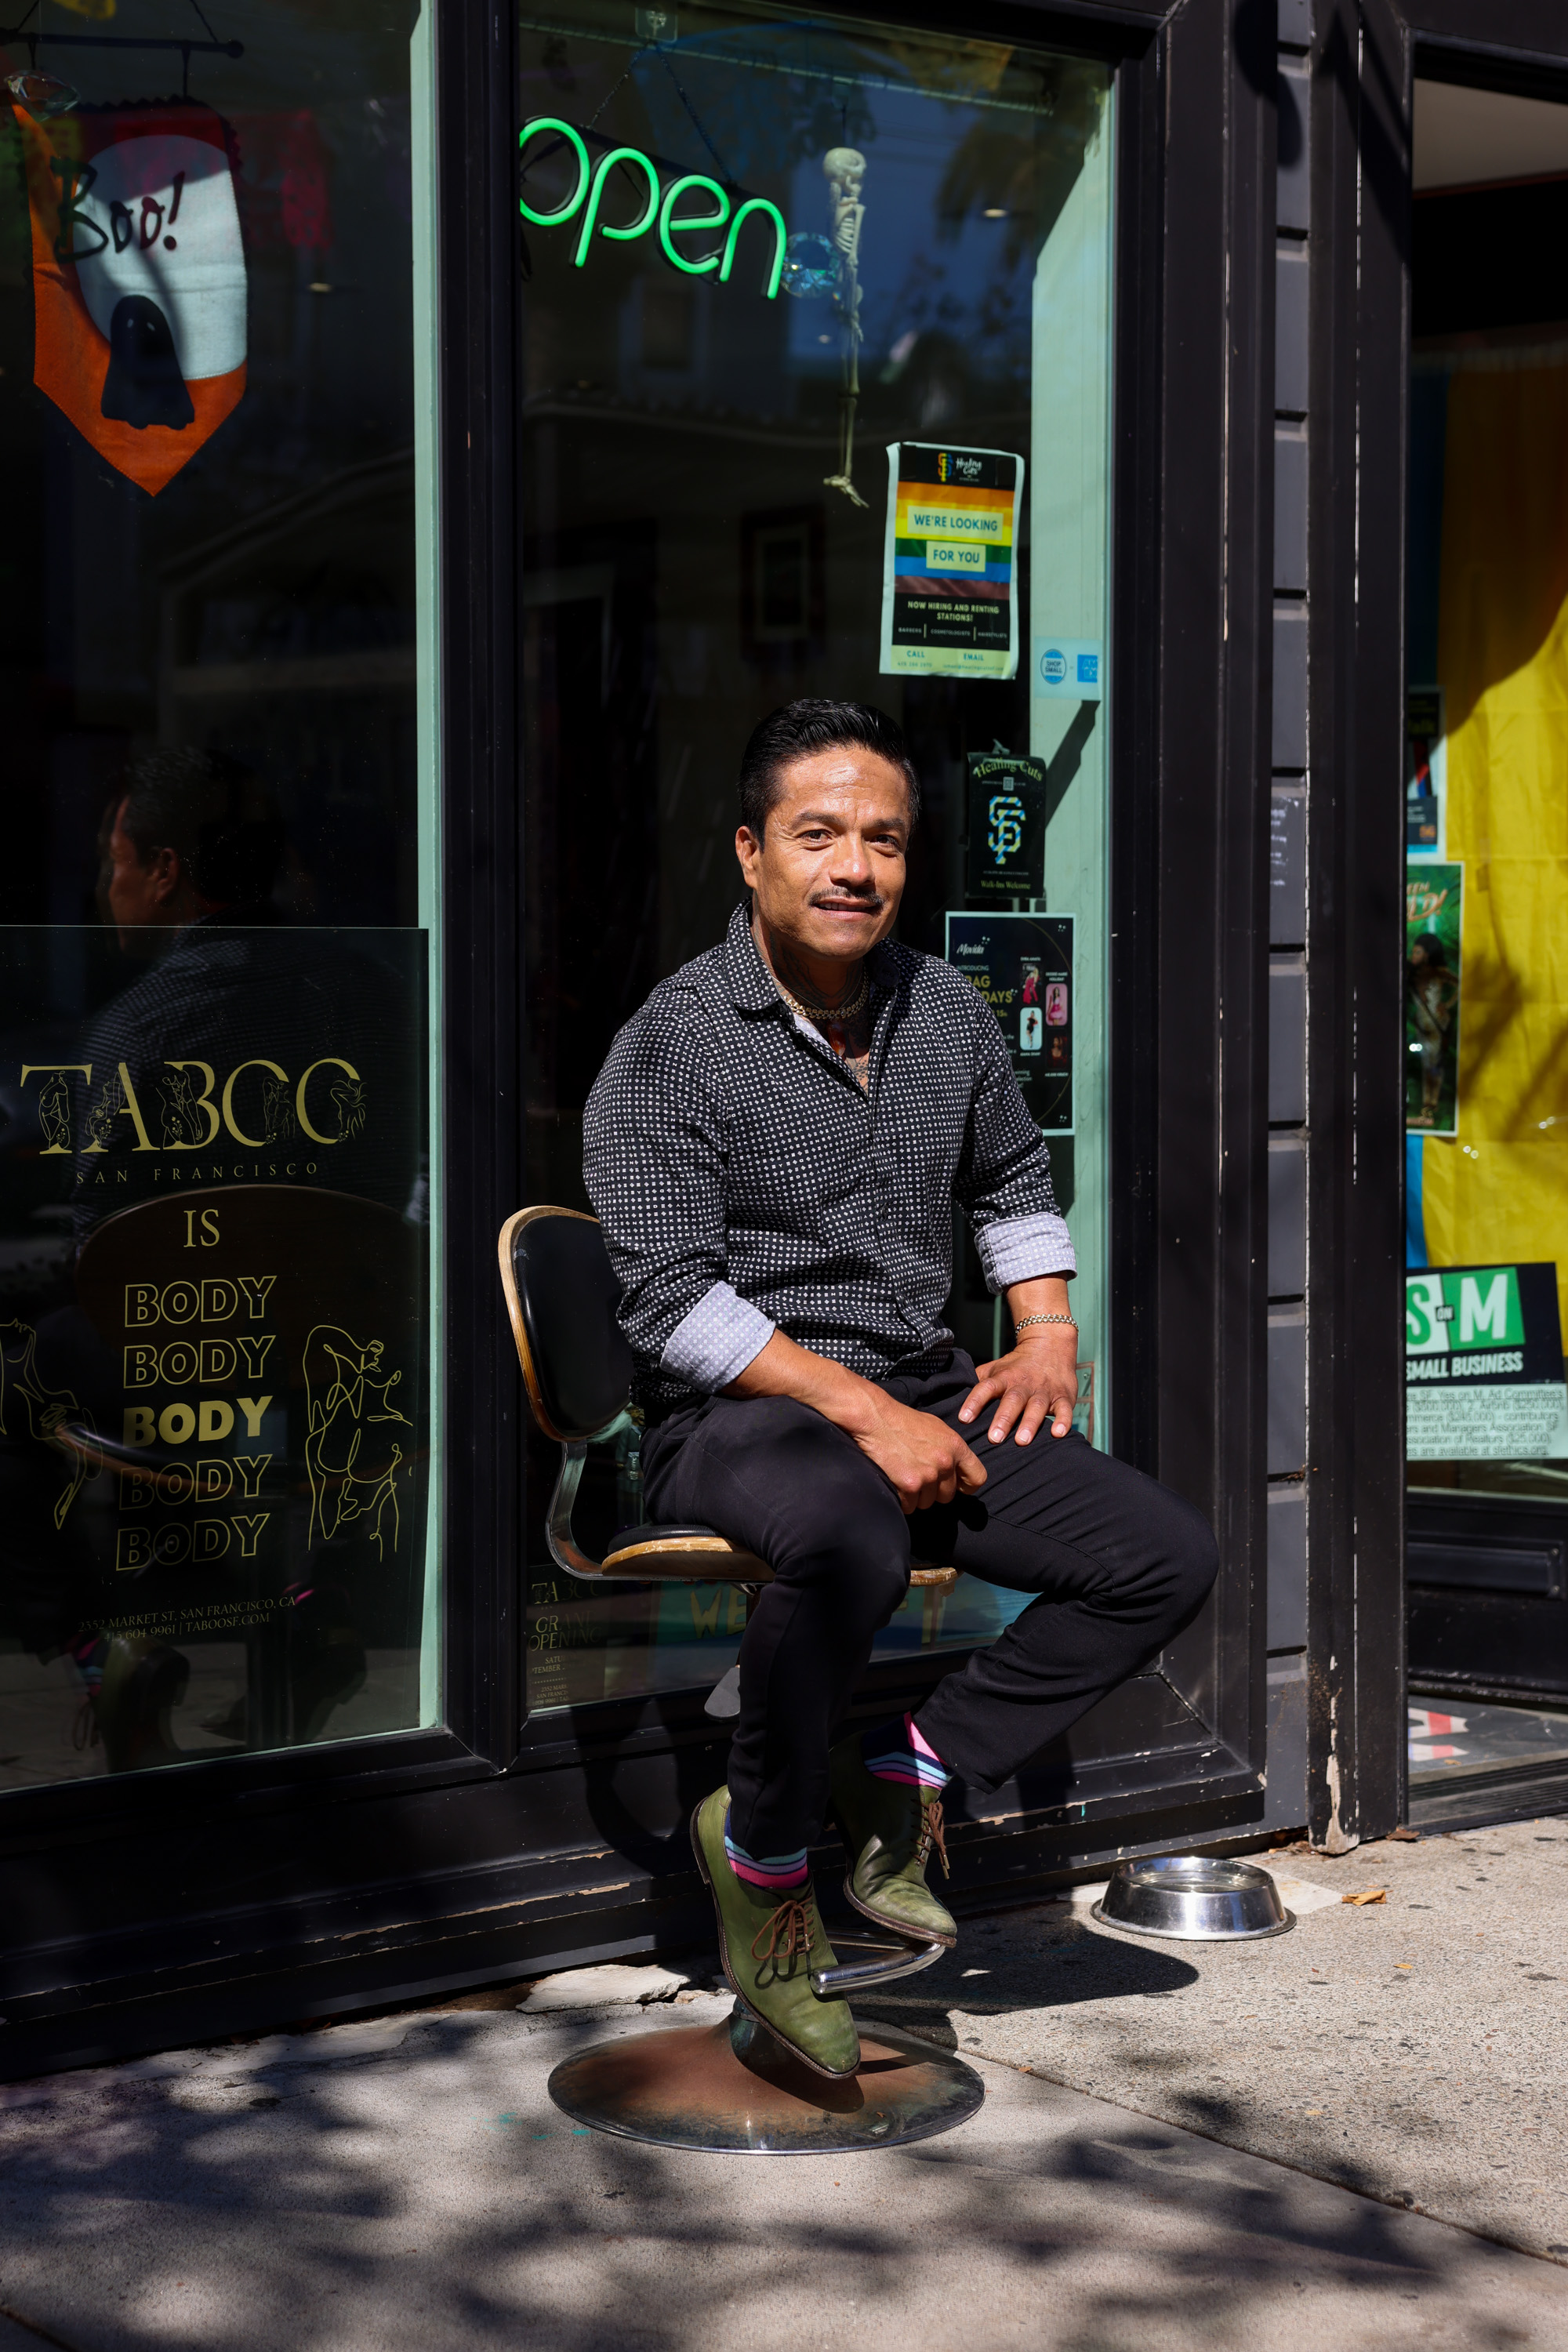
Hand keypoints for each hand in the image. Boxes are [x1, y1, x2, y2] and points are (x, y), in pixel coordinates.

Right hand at [849, 1392, 986, 1514]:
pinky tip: (894, 1482)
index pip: (977, 1478)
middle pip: (947, 1496)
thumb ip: (950, 1450)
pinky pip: (910, 1506)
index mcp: (956, 1447)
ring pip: (927, 1503)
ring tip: (903, 1475)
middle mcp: (945, 1462)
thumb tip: (956, 1468)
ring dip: (915, 1496)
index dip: (966, 1486)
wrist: (875, 1418)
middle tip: (917, 1476)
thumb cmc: (903, 1421)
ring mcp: (928, 1475)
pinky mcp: (909, 1485)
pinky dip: (901, 1499)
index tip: (957, 1487)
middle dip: (933, 1491)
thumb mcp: (936, 1428)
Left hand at [959, 1331, 1078, 1445]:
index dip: (974, 1402)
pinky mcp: (1063, 1396)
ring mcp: (1044, 1391)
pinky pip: (1065, 1409)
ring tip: (1022, 1441)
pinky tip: (1058, 1433)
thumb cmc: (1016, 1364)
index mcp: (1003, 1378)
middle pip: (1012, 1401)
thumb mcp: (995, 1368)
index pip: (985, 1388)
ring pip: (1037, 1406)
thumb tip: (953, 1399)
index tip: (964, 1419)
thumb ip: (978, 1383)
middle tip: (994, 1439)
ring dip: (1030, 1424)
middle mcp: (1023, 1384)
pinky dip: (1063, 1421)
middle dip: (1003, 1419)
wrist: (1050, 1345)